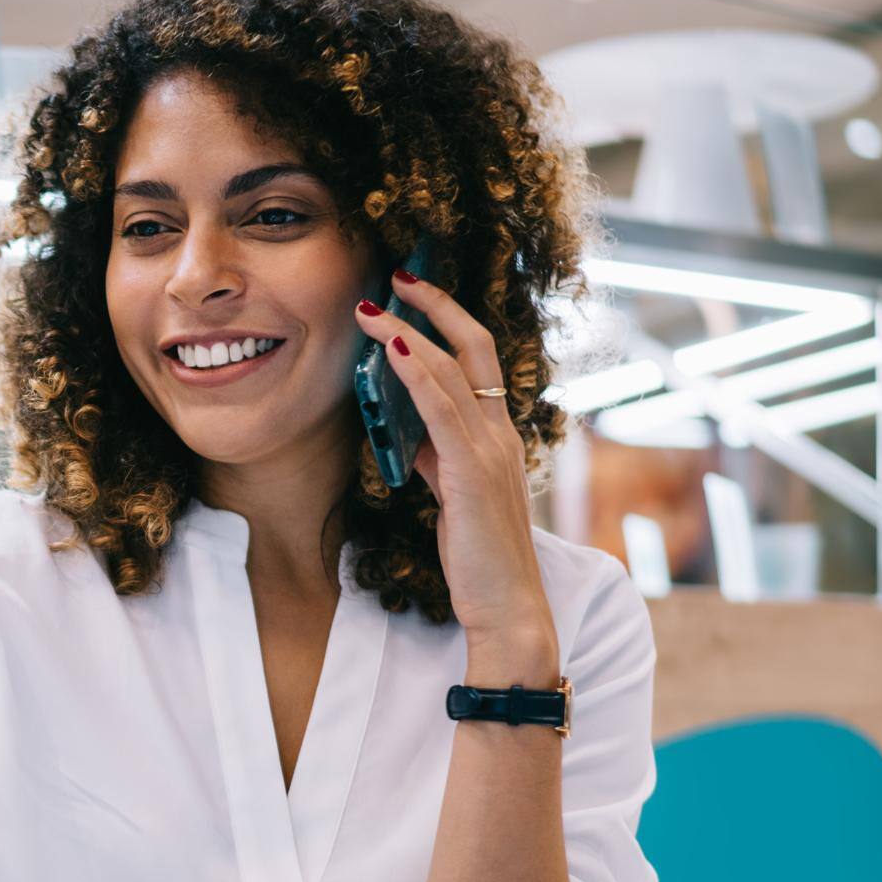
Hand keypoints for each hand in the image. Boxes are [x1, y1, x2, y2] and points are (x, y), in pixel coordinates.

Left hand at [352, 272, 557, 678]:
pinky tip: (392, 350)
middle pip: (474, 345)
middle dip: (434, 305)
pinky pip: (444, 410)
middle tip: (396, 275)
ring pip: (453, 371)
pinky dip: (418, 374)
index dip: (446, 321)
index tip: (411, 294)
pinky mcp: (473, 473)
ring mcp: (491, 449)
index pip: (478, 359)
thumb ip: (437, 459)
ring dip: (409, 331)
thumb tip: (409, 433)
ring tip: (373, 306)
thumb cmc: (479, 556)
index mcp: (498, 434)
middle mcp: (501, 432)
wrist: (507, 606)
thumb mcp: (452, 495)